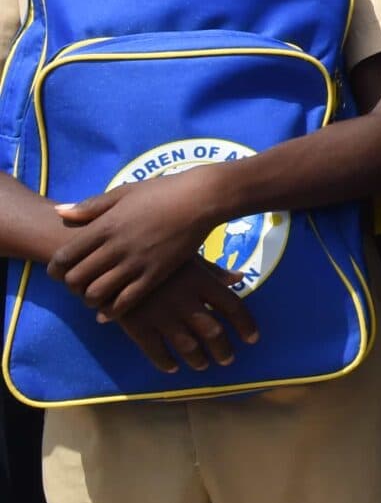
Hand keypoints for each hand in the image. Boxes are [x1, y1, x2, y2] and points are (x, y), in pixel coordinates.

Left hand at [50, 171, 226, 316]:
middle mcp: (116, 246)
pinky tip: (111, 310)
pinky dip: (112, 311)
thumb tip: (59, 212)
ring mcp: (136, 262)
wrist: (202, 199)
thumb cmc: (162, 191)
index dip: (55, 269)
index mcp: (105, 225)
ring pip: (98, 294)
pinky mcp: (156, 274)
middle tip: (77, 285)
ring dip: (90, 299)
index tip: (59, 271)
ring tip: (95, 296)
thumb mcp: (123, 192)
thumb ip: (91, 206)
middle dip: (71, 286)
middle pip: (77, 279)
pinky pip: (126, 301)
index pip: (65, 256)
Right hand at [107, 258, 258, 373]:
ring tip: (203, 365)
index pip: (232, 306)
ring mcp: (161, 314)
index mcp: (200, 280)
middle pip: (212, 331)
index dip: (245, 325)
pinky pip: (155, 351)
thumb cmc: (154, 252)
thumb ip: (214, 271)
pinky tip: (172, 368)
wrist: (108, 255)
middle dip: (223, 349)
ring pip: (187, 346)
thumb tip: (239, 278)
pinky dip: (165, 362)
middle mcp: (185, 300)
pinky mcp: (137, 325)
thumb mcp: (187, 256)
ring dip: (198, 359)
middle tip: (227, 359)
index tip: (252, 339)